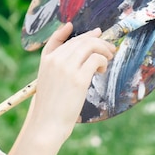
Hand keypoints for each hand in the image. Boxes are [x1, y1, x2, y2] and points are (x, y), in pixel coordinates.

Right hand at [32, 23, 116, 141]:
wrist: (47, 123)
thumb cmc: (49, 107)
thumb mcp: (48, 82)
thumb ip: (57, 68)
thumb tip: (77, 59)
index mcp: (46, 60)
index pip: (59, 38)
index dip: (74, 32)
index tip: (91, 31)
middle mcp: (56, 60)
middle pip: (80, 40)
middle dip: (97, 40)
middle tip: (109, 48)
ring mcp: (67, 68)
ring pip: (90, 46)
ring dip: (103, 49)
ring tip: (109, 57)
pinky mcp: (79, 78)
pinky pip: (96, 59)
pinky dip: (102, 61)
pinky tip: (101, 70)